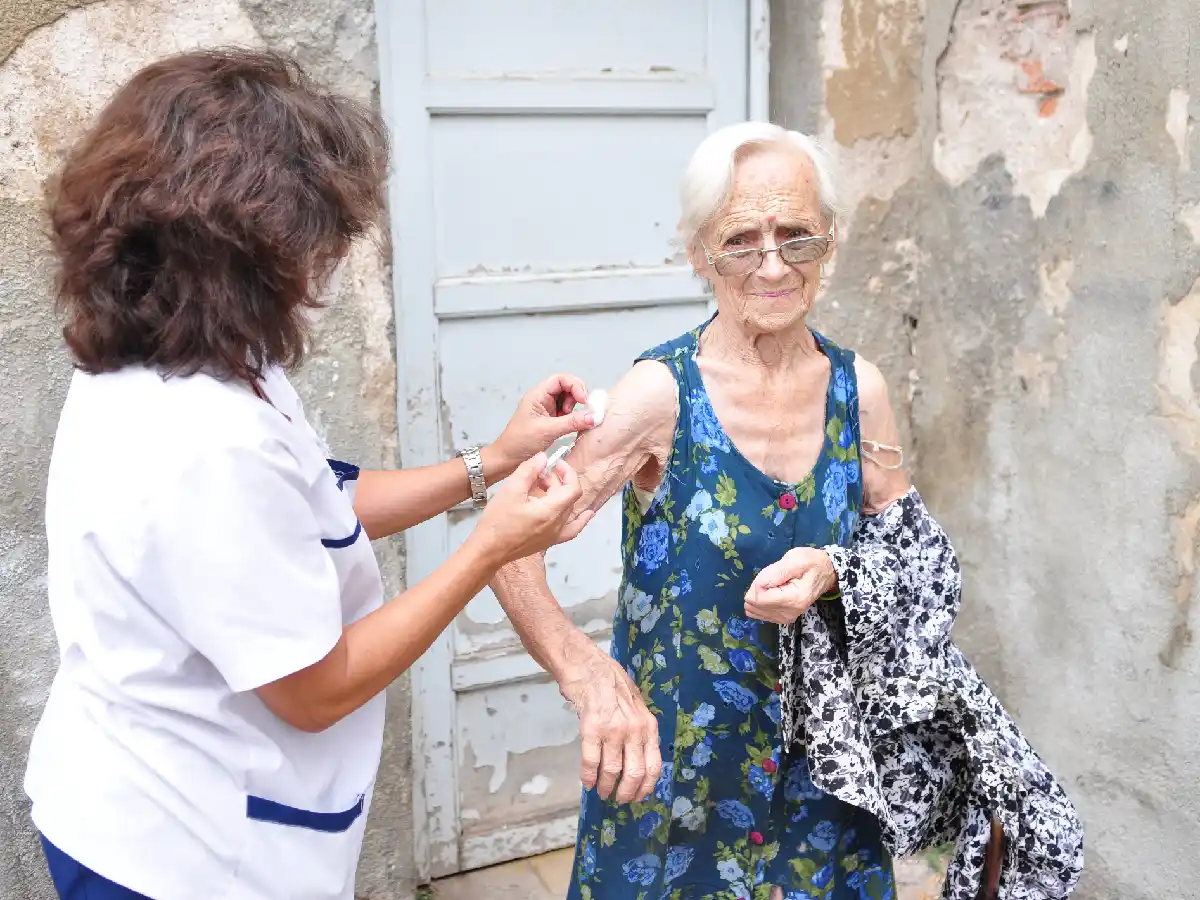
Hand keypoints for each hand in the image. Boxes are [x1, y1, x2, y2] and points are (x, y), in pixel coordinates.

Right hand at [472, 453, 592, 563]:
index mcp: (551, 511)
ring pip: (567, 509)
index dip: (567, 472)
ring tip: (541, 488)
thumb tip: (543, 457)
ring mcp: (555, 535)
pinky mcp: (548, 541)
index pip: (572, 487)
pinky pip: (571, 529)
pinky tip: (586, 515)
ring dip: (558, 495)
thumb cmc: (497, 523)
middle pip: (568, 496)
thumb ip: (529, 470)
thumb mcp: (511, 489)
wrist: (488, 550)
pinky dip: (580, 520)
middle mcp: (557, 524)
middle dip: (556, 481)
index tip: (555, 463)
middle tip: (537, 474)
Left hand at [489, 374, 594, 476]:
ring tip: (572, 421)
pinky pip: (567, 413)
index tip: (583, 400)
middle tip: (581, 411)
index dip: (575, 385)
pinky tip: (573, 426)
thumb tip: (592, 416)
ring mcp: (548, 409)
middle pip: (567, 387)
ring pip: (569, 400)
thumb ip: (571, 422)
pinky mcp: (551, 420)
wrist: (508, 458)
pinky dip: (573, 418)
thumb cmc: (519, 442)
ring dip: (575, 409)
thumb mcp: (548, 430)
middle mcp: (543, 399)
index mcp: (538, 395)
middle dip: (577, 397)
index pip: (560, 379)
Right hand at [557, 641, 661, 803]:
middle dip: (627, 792)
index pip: (653, 766)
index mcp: (648, 727)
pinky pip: (591, 761)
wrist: (590, 668)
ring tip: (602, 792)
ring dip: (606, 786)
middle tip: (619, 799)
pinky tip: (587, 782)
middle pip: (635, 773)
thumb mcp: (637, 708)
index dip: (646, 787)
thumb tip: (639, 761)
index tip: (638, 797)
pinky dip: (588, 776)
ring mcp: (612, 730)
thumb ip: (640, 733)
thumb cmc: (613, 687)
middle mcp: (634, 730)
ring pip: (612, 770)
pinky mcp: (591, 729)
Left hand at [744, 547, 837, 624]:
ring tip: (775, 584)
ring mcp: (785, 618)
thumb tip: (757, 587)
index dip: (757, 584)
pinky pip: (760, 613)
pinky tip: (773, 592)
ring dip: (759, 595)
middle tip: (774, 578)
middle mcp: (789, 613)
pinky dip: (761, 601)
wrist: (825, 572)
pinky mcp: (782, 619)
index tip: (770, 575)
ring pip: (755, 610)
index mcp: (793, 599)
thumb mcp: (794, 559)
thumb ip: (775, 573)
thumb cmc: (811, 562)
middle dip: (757, 589)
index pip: (758, 599)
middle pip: (755, 606)